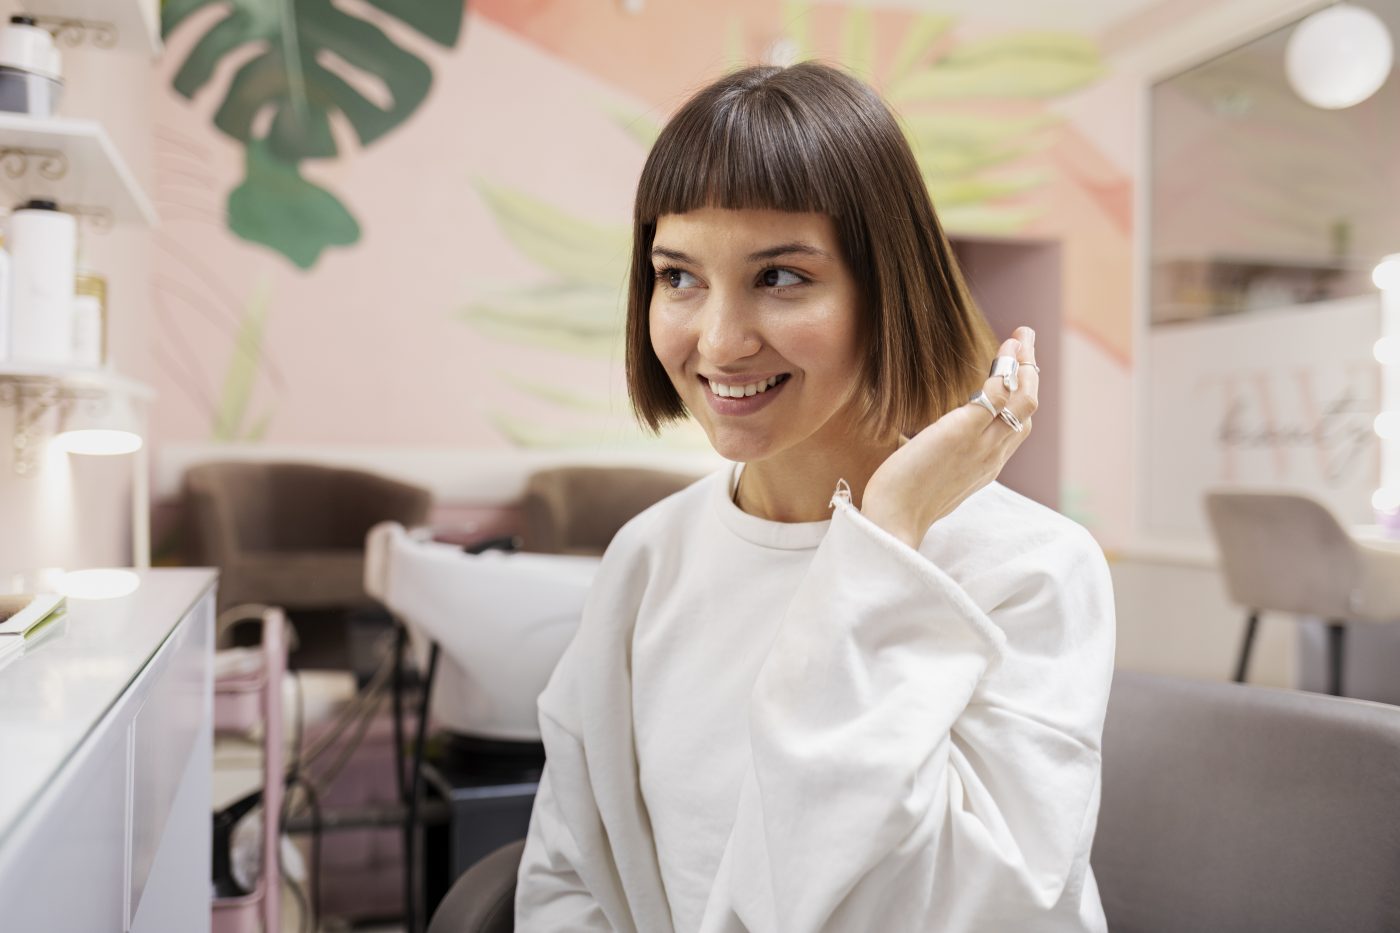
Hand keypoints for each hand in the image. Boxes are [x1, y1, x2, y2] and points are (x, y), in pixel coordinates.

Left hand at [860, 326, 1038, 547]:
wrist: (893, 520)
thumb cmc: (900, 500)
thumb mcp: (924, 474)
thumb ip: (929, 456)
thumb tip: (909, 444)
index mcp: (985, 467)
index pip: (1015, 427)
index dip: (1020, 397)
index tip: (1015, 371)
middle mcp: (991, 456)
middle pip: (1027, 410)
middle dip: (1030, 373)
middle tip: (1025, 341)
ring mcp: (981, 445)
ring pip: (1023, 400)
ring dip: (1024, 364)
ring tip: (1020, 337)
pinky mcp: (963, 433)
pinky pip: (997, 395)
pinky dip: (1005, 369)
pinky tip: (1002, 350)